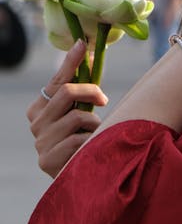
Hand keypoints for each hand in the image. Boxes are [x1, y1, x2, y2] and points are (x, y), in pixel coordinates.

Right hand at [26, 40, 107, 177]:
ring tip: (94, 134)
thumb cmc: (80, 141)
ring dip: (94, 123)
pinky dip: (92, 141)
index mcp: (38, 109)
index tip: (83, 43)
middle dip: (91, 91)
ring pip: (78, 116)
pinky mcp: (48, 160)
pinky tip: (89, 149)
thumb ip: (78, 91)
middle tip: (104, 99)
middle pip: (67, 92)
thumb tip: (85, 50)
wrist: (76, 180)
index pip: (56, 81)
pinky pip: (80, 140)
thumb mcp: (77, 113)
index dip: (70, 61)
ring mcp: (40, 142)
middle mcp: (35, 124)